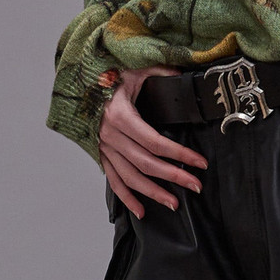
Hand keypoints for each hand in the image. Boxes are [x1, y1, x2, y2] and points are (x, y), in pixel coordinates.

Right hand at [98, 65, 208, 218]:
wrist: (79, 79)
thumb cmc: (109, 73)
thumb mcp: (137, 68)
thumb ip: (163, 72)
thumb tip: (186, 76)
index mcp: (120, 116)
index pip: (156, 142)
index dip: (180, 154)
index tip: (199, 162)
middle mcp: (110, 136)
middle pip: (146, 163)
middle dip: (173, 177)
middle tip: (195, 185)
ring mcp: (104, 147)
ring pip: (130, 177)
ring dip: (153, 192)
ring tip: (174, 203)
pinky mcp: (100, 153)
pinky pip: (113, 179)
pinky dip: (127, 197)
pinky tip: (141, 210)